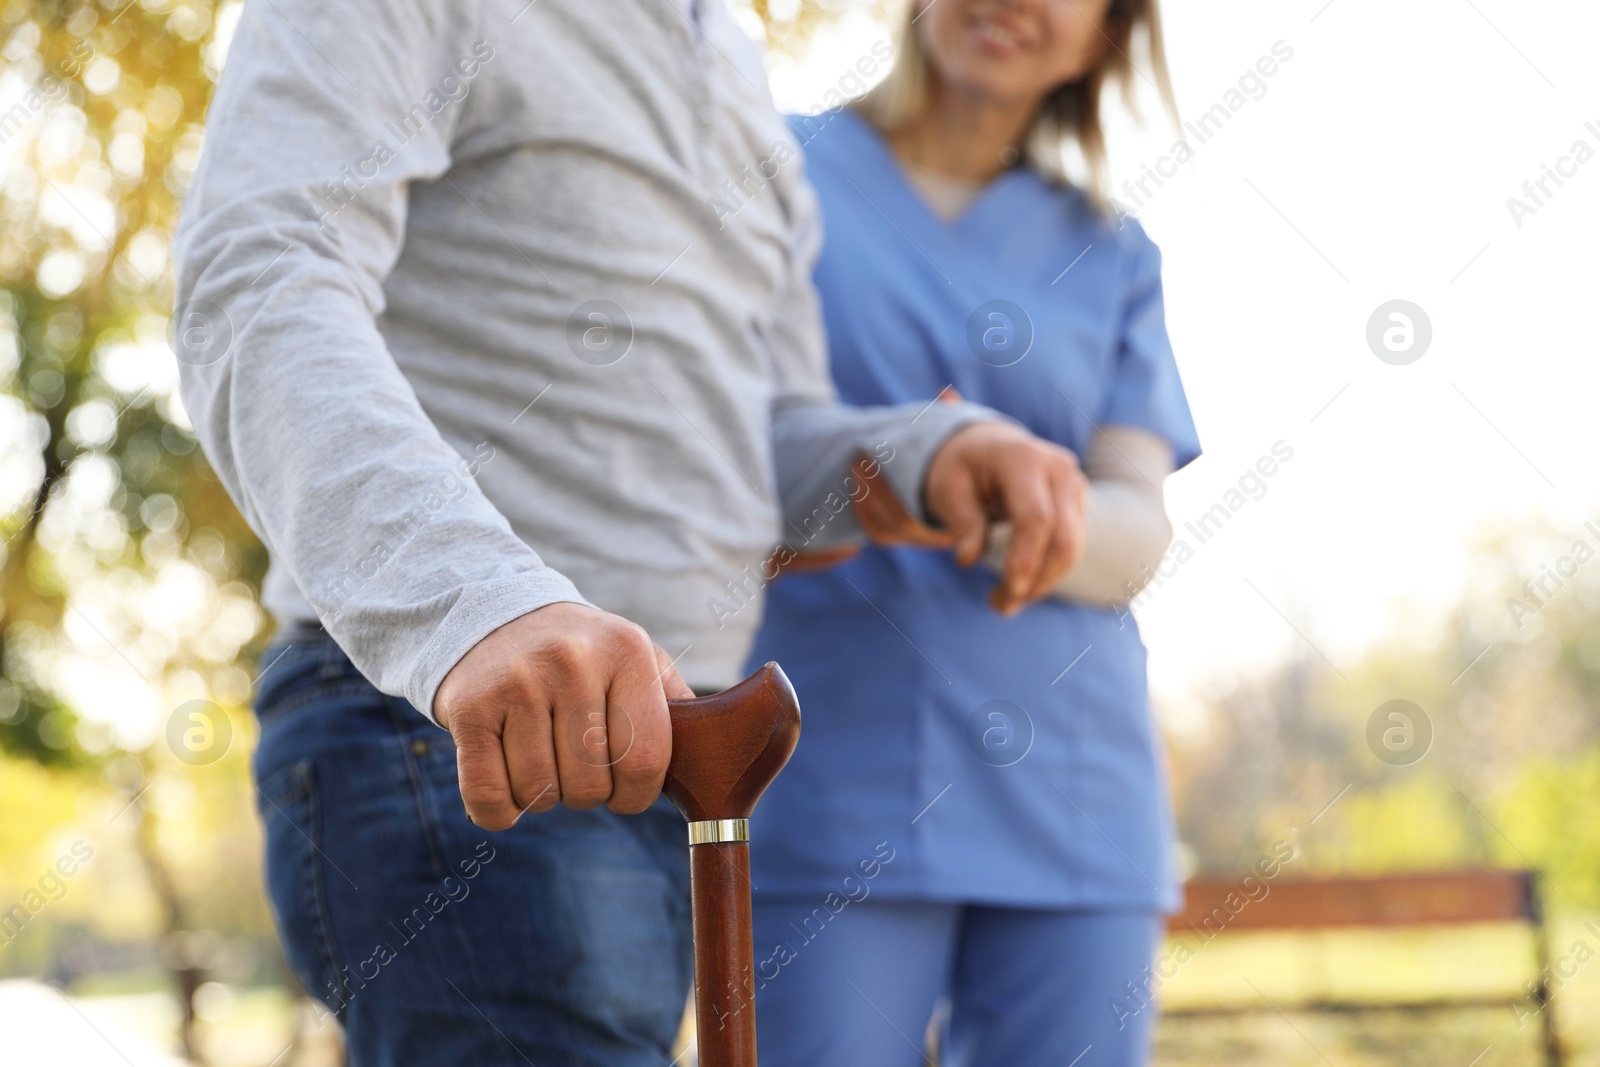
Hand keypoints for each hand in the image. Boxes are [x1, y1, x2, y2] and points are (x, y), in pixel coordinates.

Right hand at [434, 602, 694, 828]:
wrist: (494, 615)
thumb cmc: (581, 656)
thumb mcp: (635, 660)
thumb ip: (675, 707)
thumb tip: (714, 763)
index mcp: (626, 652)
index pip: (646, 761)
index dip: (636, 795)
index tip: (624, 790)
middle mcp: (572, 661)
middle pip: (591, 786)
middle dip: (586, 794)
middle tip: (574, 765)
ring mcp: (516, 682)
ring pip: (540, 795)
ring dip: (541, 797)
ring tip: (539, 758)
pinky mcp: (468, 707)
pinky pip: (489, 798)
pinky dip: (499, 812)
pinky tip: (506, 784)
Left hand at [924, 421, 1087, 614]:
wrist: (986, 448)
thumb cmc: (961, 469)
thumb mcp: (947, 489)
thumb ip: (962, 521)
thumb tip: (968, 559)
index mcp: (1023, 458)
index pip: (1036, 518)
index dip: (1025, 560)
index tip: (1007, 592)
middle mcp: (1058, 469)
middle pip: (1064, 538)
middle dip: (1037, 581)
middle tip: (1000, 607)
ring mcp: (1074, 485)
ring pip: (1072, 548)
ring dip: (1042, 583)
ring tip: (1004, 603)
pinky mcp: (1077, 504)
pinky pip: (1070, 547)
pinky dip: (1047, 573)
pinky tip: (1019, 588)